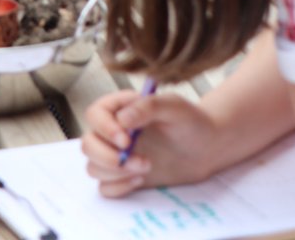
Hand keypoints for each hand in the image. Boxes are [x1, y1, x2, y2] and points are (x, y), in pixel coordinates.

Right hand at [82, 90, 221, 197]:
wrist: (206, 148)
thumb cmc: (190, 121)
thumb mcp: (174, 106)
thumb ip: (148, 106)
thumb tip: (122, 120)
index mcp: (121, 107)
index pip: (95, 114)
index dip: (105, 128)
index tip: (127, 140)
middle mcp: (114, 131)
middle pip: (88, 144)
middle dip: (108, 157)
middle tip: (139, 161)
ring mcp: (117, 155)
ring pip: (93, 167)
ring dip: (115, 173)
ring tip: (145, 167)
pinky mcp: (123, 177)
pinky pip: (104, 187)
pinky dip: (118, 187)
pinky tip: (140, 180)